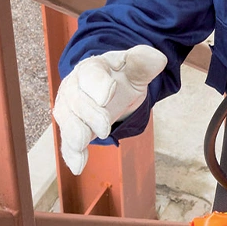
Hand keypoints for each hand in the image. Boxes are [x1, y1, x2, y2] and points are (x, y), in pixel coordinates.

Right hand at [53, 44, 166, 174]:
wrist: (113, 89)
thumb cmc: (123, 77)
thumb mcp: (136, 68)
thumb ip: (144, 63)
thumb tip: (159, 60)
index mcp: (91, 67)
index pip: (91, 73)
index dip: (98, 84)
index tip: (109, 95)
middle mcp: (74, 86)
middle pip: (76, 100)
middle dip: (89, 114)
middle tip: (104, 128)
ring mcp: (70, 109)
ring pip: (67, 121)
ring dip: (74, 134)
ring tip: (81, 144)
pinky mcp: (71, 129)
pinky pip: (67, 142)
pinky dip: (72, 154)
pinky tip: (78, 166)